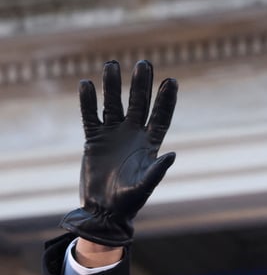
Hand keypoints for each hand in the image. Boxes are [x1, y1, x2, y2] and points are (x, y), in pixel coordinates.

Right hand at [60, 60, 177, 245]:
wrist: (104, 210)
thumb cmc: (128, 202)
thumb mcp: (145, 186)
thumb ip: (157, 170)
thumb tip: (172, 154)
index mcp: (150, 145)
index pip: (161, 117)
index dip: (166, 100)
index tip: (171, 81)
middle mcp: (133, 135)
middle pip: (139, 104)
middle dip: (141, 84)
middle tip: (144, 63)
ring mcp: (113, 135)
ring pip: (114, 104)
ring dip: (113, 86)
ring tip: (112, 64)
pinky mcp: (94, 139)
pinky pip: (90, 116)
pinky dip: (88, 101)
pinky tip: (86, 85)